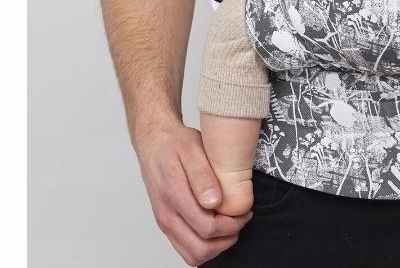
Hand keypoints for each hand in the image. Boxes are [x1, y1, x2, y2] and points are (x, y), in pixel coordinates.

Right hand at [134, 118, 251, 264]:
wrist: (154, 144)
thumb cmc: (175, 144)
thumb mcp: (192, 148)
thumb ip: (202, 175)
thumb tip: (214, 202)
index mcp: (174, 195)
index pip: (207, 227)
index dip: (232, 224)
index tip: (245, 211)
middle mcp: (166, 215)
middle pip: (201, 249)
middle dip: (227, 238)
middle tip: (241, 219)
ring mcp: (165, 223)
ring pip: (193, 255)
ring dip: (217, 246)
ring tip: (231, 224)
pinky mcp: (167, 225)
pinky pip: (186, 250)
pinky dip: (205, 246)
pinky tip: (217, 227)